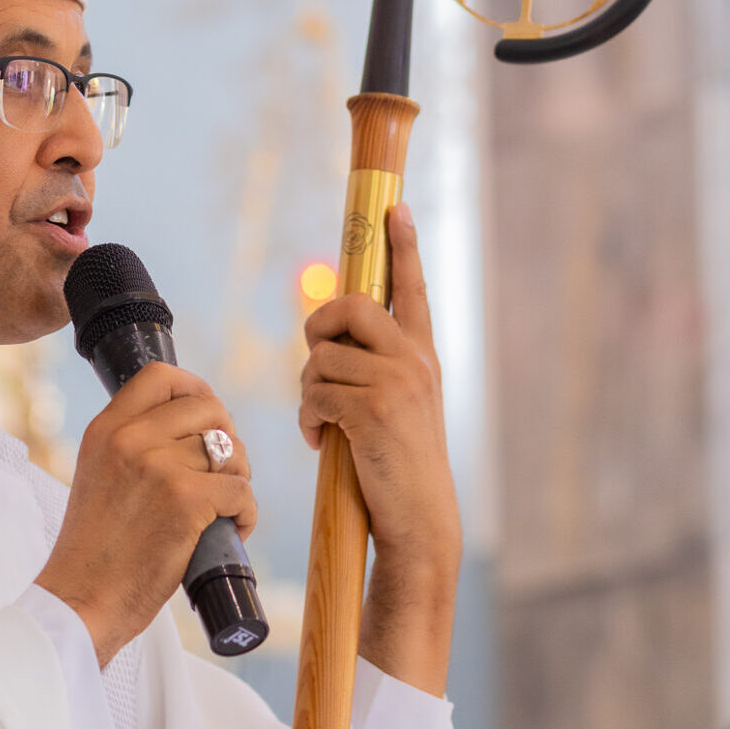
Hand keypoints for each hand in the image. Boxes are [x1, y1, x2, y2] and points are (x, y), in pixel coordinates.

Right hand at [36, 364, 254, 667]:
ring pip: (230, 450)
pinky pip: (241, 490)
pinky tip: (234, 529)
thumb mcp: (97, 476)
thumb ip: (130, 448)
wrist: (80, 601)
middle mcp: (131, 438)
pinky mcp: (186, 500)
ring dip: (240, 478)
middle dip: (228, 436)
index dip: (196, 389)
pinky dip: (247, 512)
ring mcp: (159, 466)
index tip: (208, 416)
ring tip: (227, 506)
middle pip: (208, 407)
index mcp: (106, 429)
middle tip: (225, 471)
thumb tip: (189, 434)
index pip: (161, 376)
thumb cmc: (94, 551)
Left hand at [298, 203, 460, 694]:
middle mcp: (414, 358)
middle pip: (346, 306)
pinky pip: (315, 392)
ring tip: (326, 425)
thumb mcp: (395, 406)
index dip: (403, 246)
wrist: (418, 521)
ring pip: (320, 356)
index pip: (411, 288)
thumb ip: (371, 368)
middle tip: (318, 365)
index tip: (396, 207)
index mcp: (421, 354)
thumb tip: (323, 338)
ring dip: (309, 392)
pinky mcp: (373, 408)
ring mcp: (397, 380)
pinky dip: (308, 419)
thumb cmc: (395, 465)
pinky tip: (324, 443)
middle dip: (317, 332)